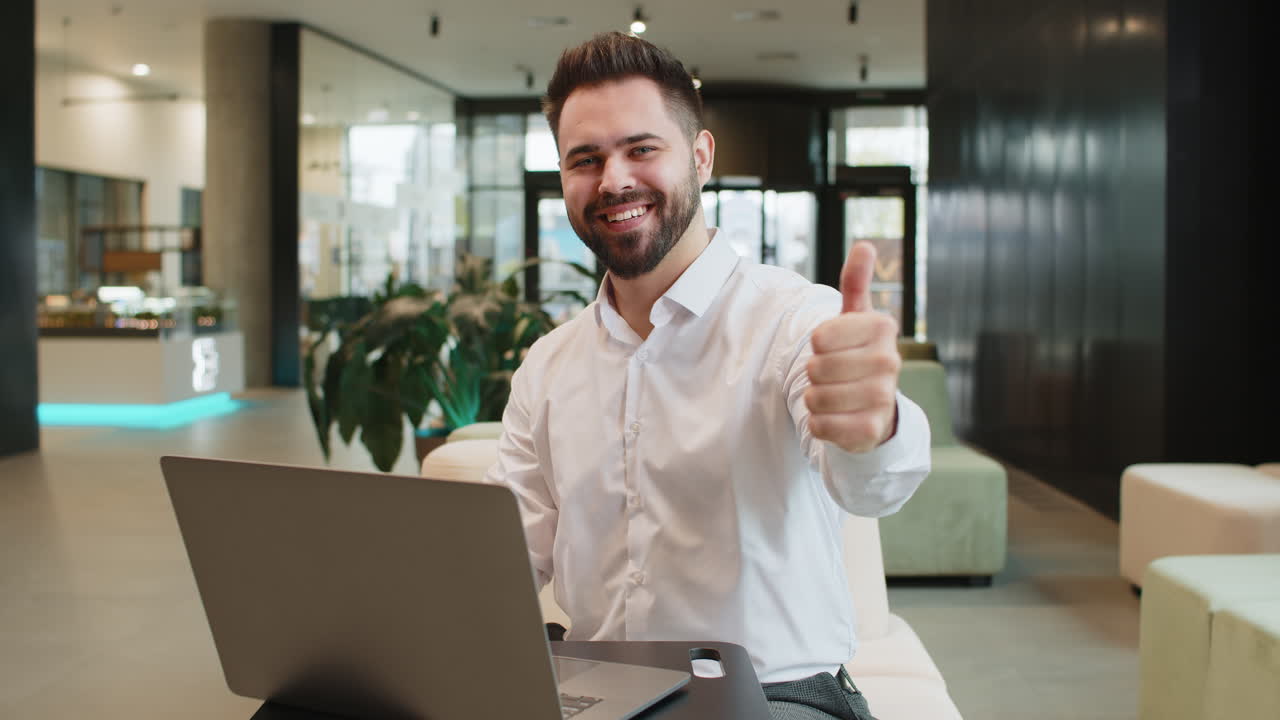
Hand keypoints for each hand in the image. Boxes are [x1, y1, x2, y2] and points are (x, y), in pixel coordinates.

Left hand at [804, 241, 900, 453]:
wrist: (876, 410)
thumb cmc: (857, 356)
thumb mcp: (855, 318)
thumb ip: (856, 282)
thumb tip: (865, 245)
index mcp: (882, 327)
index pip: (819, 336)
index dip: (817, 344)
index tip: (832, 347)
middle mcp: (889, 361)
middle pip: (815, 367)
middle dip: (814, 374)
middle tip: (833, 375)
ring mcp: (883, 397)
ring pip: (814, 397)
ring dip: (815, 400)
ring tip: (835, 396)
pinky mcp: (871, 430)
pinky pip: (820, 425)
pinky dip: (818, 424)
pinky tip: (836, 419)